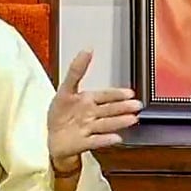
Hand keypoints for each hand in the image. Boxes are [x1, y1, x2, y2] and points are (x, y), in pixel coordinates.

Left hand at [47, 50, 141, 168]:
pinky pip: (96, 141)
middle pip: (109, 110)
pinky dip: (105, 140)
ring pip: (106, 124)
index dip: (117, 94)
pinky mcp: (84, 142)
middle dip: (123, 107)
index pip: (105, 95)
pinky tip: (117, 138)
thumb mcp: (65, 88)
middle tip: (137, 106)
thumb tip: (88, 49)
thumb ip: (76, 70)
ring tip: (132, 119)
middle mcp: (91, 114)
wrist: (53, 137)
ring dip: (119, 122)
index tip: (130, 93)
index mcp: (88, 100)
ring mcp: (89, 129)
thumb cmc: (60, 113)